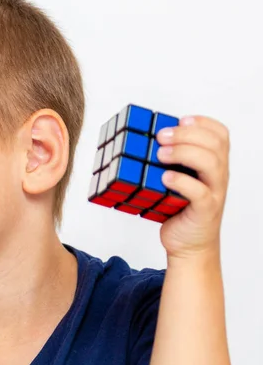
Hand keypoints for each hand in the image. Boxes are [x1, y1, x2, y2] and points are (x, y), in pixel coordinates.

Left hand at [156, 115, 229, 259]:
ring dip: (184, 153)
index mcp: (214, 165)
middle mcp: (218, 176)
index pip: (220, 134)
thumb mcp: (175, 181)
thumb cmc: (179, 210)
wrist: (189, 245)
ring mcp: (214, 192)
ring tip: (160, 154)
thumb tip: (144, 142)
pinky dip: (182, 182)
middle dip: (186, 134)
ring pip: (211, 163)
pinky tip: (165, 178)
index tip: (181, 119)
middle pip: (215, 143)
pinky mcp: (205, 210)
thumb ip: (168, 163)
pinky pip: (200, 192)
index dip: (202, 122)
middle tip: (161, 136)